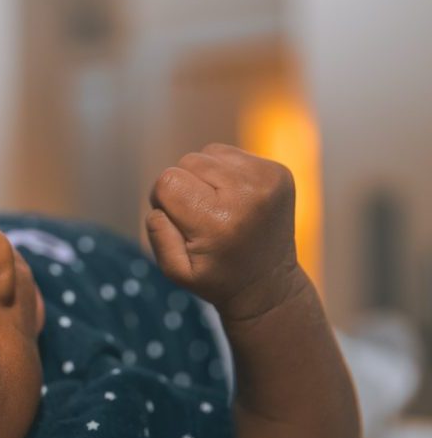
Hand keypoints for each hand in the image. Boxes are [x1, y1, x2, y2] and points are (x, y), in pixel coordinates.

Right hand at [145, 143, 305, 321]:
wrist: (268, 284)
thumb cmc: (217, 278)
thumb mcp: (176, 272)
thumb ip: (159, 237)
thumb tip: (159, 206)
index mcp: (219, 221)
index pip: (168, 181)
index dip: (162, 199)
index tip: (176, 220)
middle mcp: (248, 194)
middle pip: (188, 162)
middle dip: (184, 185)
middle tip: (198, 215)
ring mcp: (267, 178)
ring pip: (208, 153)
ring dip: (204, 176)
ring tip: (217, 205)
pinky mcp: (278, 171)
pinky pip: (231, 155)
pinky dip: (225, 172)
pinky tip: (234, 198)